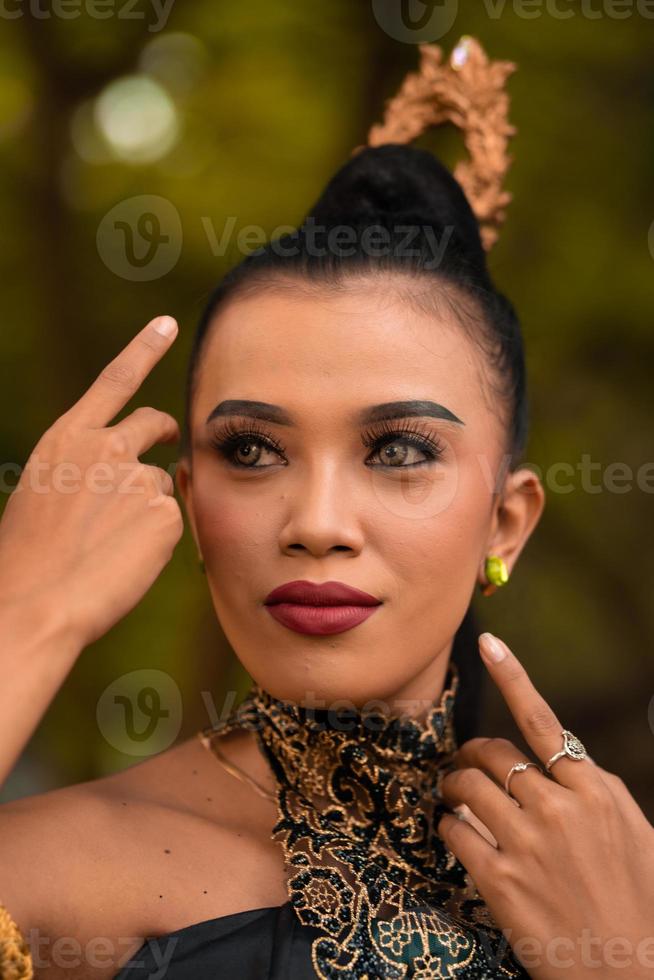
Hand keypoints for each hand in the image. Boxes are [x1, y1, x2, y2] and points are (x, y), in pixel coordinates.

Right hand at [0, 316, 183, 647]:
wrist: (36, 603)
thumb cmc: (30, 559)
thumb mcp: (44, 495)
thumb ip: (83, 471)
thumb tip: (125, 473)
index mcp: (67, 438)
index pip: (114, 381)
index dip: (144, 349)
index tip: (167, 325)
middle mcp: (105, 447)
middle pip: (155, 422)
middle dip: (166, 428)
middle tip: (169, 435)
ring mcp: (137, 478)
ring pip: (159, 484)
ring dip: (145, 507)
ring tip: (109, 546)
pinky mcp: (164, 512)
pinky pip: (170, 521)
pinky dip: (154, 539)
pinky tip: (125, 560)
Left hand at [436, 632, 653, 979]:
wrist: (635, 974)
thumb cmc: (640, 903)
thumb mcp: (632, 832)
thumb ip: (592, 791)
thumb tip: (557, 763)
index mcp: (595, 790)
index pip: (542, 721)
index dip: (512, 676)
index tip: (488, 643)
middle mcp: (558, 808)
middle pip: (492, 752)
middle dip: (472, 753)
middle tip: (465, 764)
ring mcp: (527, 844)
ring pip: (466, 786)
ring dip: (452, 786)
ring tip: (454, 795)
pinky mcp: (500, 881)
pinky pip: (454, 831)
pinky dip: (448, 825)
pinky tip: (455, 832)